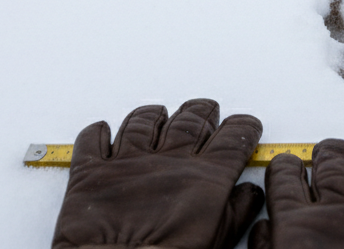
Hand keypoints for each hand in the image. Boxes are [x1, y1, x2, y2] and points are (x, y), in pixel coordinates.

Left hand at [52, 99, 263, 248]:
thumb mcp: (218, 241)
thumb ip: (237, 213)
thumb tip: (251, 193)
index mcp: (204, 176)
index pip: (232, 139)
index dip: (243, 128)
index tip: (247, 125)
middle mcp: (169, 159)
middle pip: (191, 121)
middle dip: (203, 112)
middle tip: (208, 109)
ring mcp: (128, 161)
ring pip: (142, 122)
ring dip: (153, 114)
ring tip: (159, 112)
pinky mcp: (93, 172)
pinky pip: (92, 140)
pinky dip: (97, 132)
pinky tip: (103, 130)